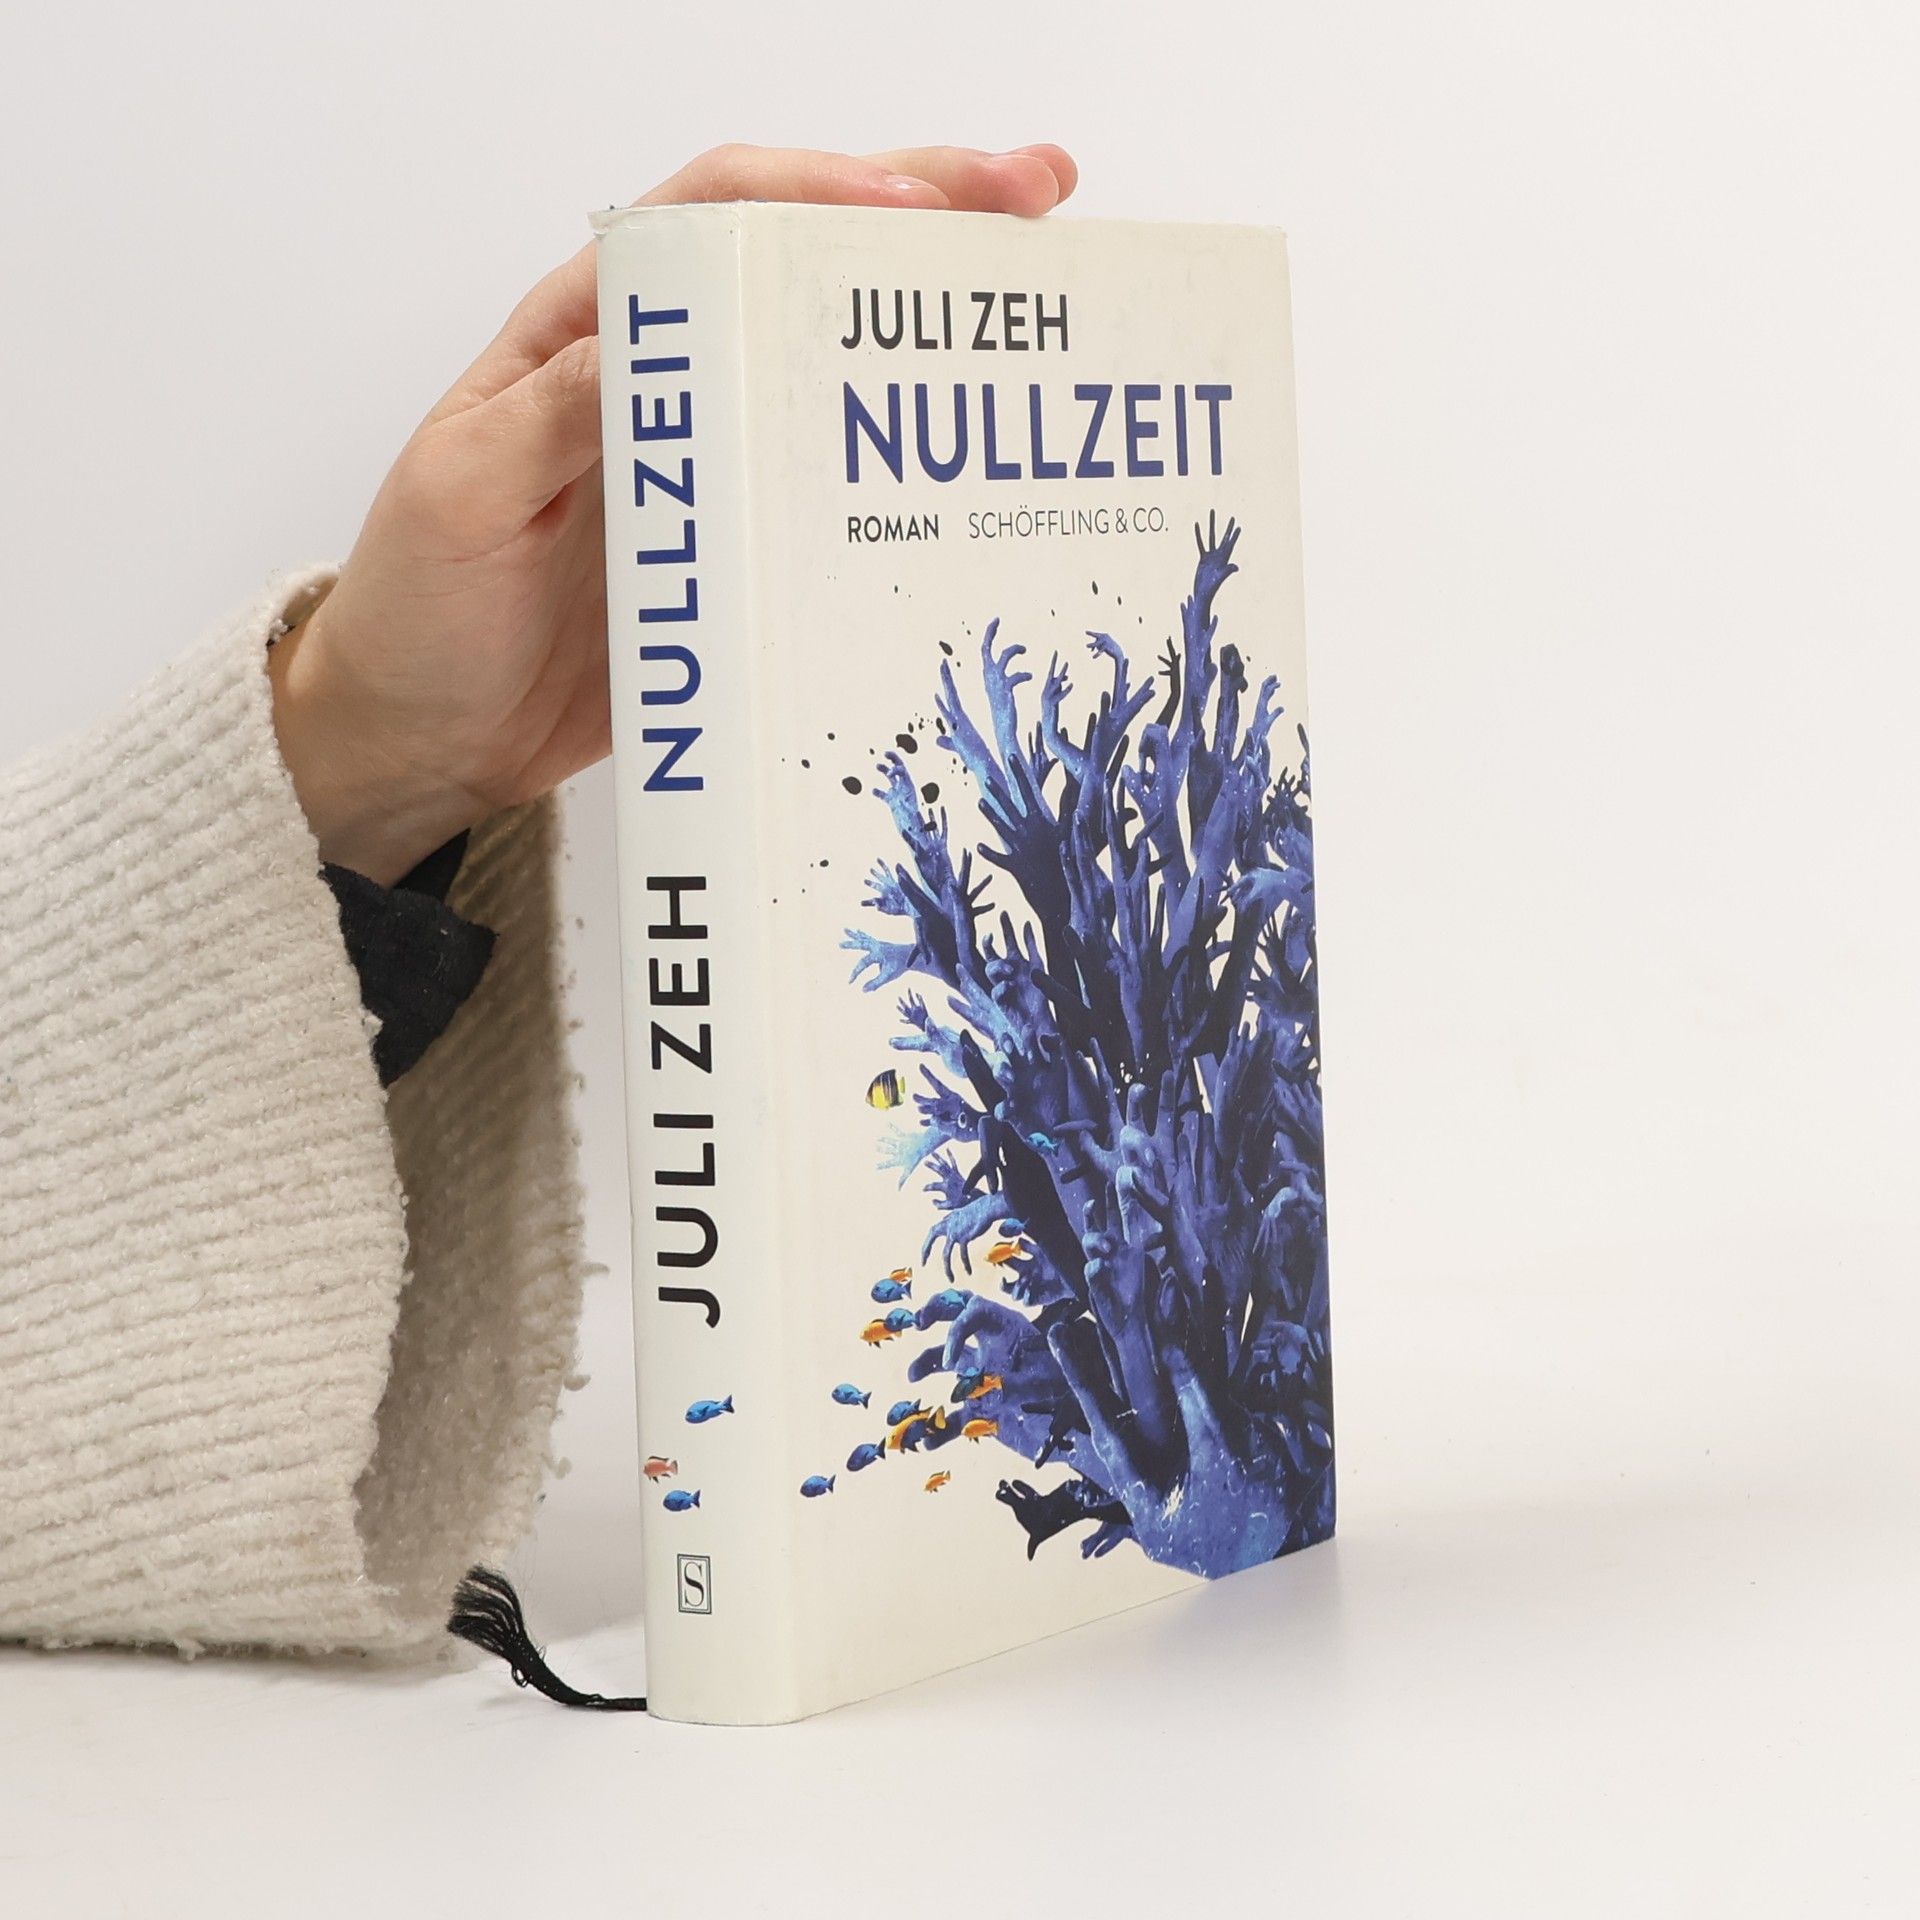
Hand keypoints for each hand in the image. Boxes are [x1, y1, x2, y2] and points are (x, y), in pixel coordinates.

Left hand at [269, 142, 1078, 883]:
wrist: (426, 737)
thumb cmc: (420, 608)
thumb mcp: (465, 492)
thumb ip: (557, 412)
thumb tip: (657, 345)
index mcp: (588, 338)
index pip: (713, 218)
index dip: (815, 195)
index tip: (912, 209)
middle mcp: (665, 383)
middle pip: (799, 264)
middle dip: (920, 214)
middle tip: (1033, 196)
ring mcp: (712, 465)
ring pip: (833, 364)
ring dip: (932, 323)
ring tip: (1035, 291)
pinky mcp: (740, 549)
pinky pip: (833, 487)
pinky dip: (909, 459)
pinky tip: (973, 450)